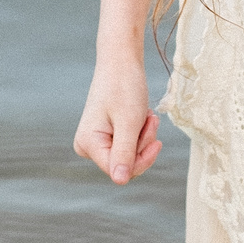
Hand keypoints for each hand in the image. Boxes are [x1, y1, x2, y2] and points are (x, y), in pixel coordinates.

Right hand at [73, 57, 161, 184]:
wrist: (121, 61)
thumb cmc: (124, 86)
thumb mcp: (129, 122)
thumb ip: (125, 153)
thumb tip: (120, 181)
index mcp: (88, 143)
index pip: (119, 171)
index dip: (142, 159)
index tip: (157, 140)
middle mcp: (87, 146)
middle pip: (125, 165)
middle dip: (143, 144)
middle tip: (149, 120)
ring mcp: (95, 141)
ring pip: (130, 156)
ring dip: (143, 136)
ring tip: (146, 115)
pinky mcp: (105, 137)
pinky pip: (129, 146)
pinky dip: (140, 132)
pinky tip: (141, 116)